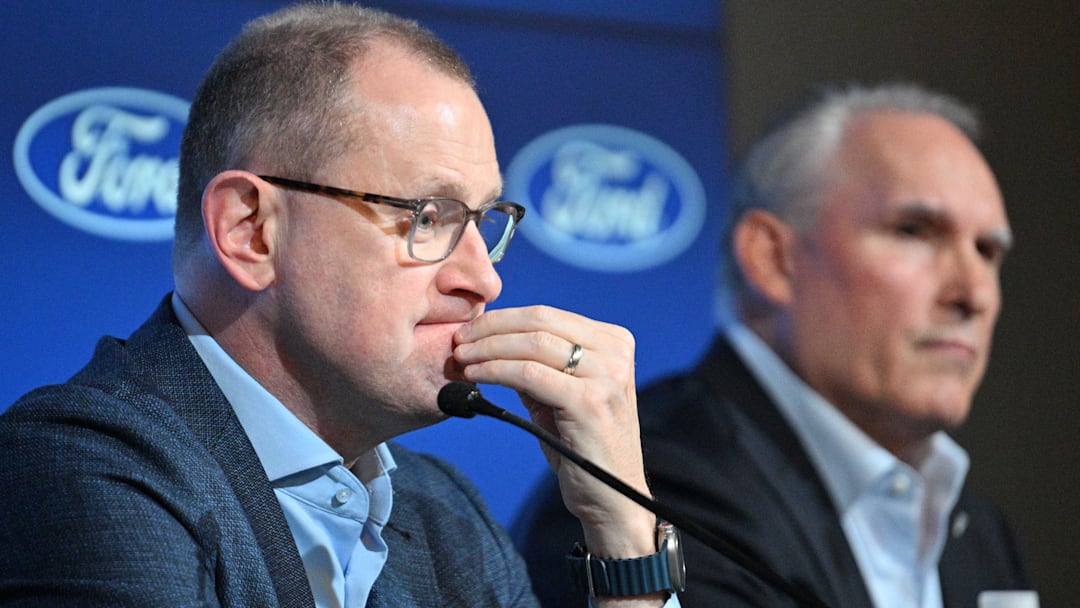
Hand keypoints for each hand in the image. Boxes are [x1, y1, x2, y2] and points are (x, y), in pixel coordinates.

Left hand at [453, 306, 656, 558]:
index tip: (470, 330)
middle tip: (458, 341)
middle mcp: (616, 353)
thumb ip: (538, 365)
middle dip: (491, 329)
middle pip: (539, 322)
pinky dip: (496, 371)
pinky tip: (476, 376)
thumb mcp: (563, 395)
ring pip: (532, 345)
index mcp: (614, 342)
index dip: (503, 318)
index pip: (548, 315)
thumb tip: (488, 340)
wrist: (613, 497)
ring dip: (488, 348)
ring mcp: (606, 376)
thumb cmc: (583, 447)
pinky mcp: (589, 402)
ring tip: (462, 359)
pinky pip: (530, 374)